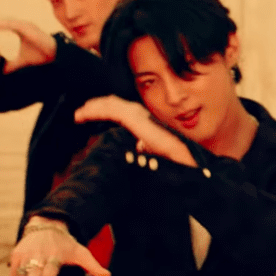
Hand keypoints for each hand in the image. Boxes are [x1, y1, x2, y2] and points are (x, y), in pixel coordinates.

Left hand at [0, 19, 57, 72]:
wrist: (54, 56)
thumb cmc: (40, 57)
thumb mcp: (21, 61)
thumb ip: (12, 64)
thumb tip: (2, 72)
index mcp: (22, 31)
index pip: (4, 27)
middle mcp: (23, 26)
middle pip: (4, 23)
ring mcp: (26, 25)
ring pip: (7, 23)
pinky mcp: (28, 27)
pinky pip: (13, 25)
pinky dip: (3, 26)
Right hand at [9, 218, 110, 275]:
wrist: (47, 226)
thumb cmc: (65, 244)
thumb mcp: (81, 253)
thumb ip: (93, 266)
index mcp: (56, 255)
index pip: (50, 269)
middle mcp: (40, 254)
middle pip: (34, 271)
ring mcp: (27, 253)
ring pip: (22, 271)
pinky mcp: (17, 254)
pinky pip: (14, 269)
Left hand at [75, 96, 194, 166]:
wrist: (195, 169)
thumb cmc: (181, 166)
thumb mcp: (159, 157)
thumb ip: (149, 148)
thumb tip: (139, 144)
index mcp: (150, 126)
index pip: (125, 112)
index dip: (108, 110)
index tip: (90, 117)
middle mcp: (147, 119)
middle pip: (118, 105)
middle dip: (99, 106)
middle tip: (81, 113)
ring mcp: (144, 120)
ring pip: (115, 106)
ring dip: (95, 107)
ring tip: (80, 114)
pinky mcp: (140, 123)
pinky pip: (115, 112)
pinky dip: (98, 110)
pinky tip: (85, 115)